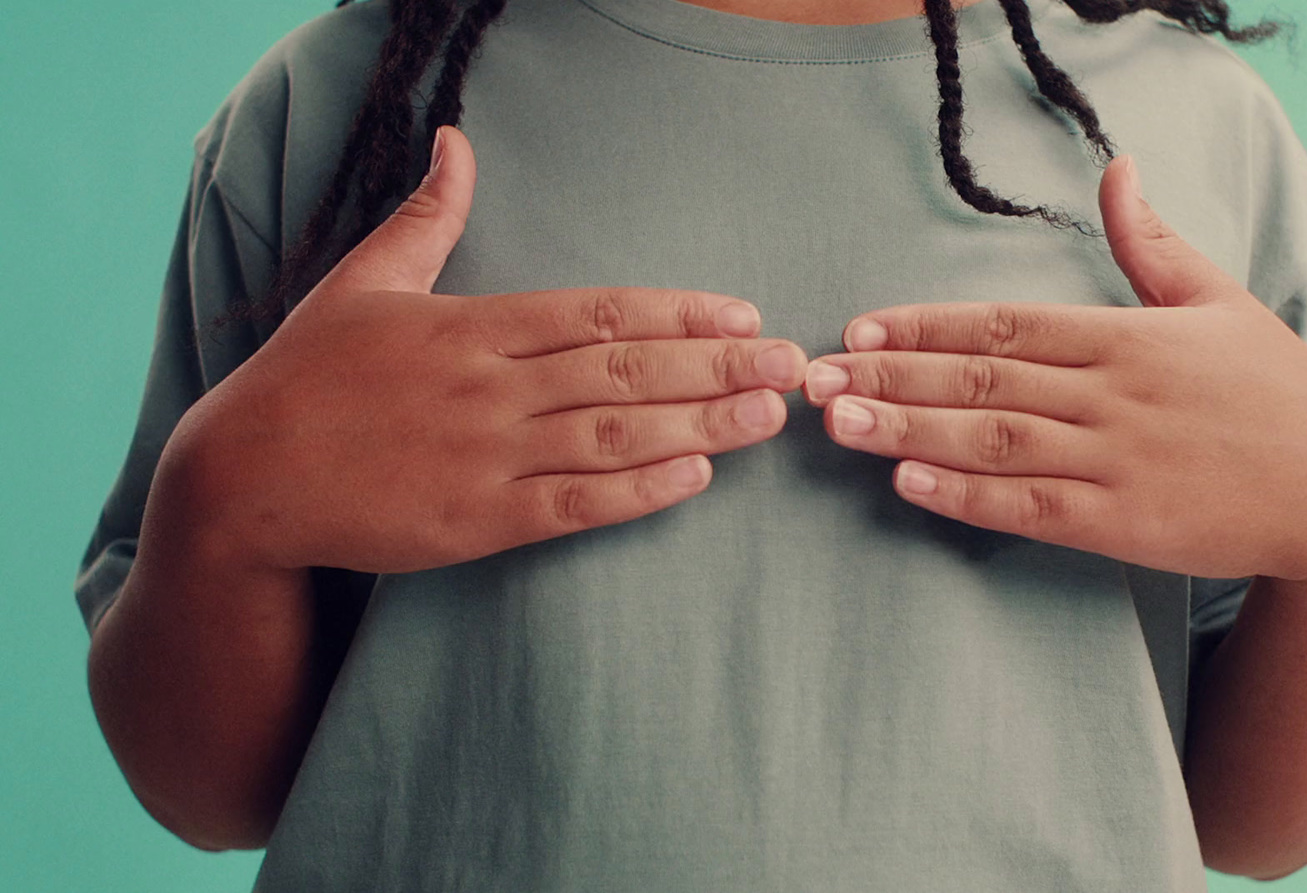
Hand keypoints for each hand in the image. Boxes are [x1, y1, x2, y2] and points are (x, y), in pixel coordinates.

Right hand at [163, 126, 806, 574]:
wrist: (242, 480)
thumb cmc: (305, 375)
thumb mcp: (362, 281)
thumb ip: (426, 217)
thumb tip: (455, 144)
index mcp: (471, 326)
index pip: (597, 311)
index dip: (678, 312)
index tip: (741, 312)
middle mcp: (489, 387)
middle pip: (624, 368)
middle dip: (715, 364)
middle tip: (788, 361)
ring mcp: (485, 456)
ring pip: (613, 434)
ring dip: (701, 423)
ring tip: (768, 414)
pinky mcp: (475, 521)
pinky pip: (573, 505)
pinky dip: (638, 492)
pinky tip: (696, 477)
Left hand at [804, 156, 1306, 583]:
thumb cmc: (1279, 393)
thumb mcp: (1219, 300)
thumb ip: (1152, 243)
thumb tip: (1119, 168)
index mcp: (1127, 336)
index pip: (1003, 324)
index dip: (924, 326)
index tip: (860, 326)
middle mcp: (1112, 394)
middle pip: (981, 379)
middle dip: (890, 375)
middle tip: (813, 374)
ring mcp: (1116, 461)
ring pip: (992, 441)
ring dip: (908, 430)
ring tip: (838, 421)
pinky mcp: (1124, 524)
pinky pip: (1029, 508)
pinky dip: (965, 496)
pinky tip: (907, 484)